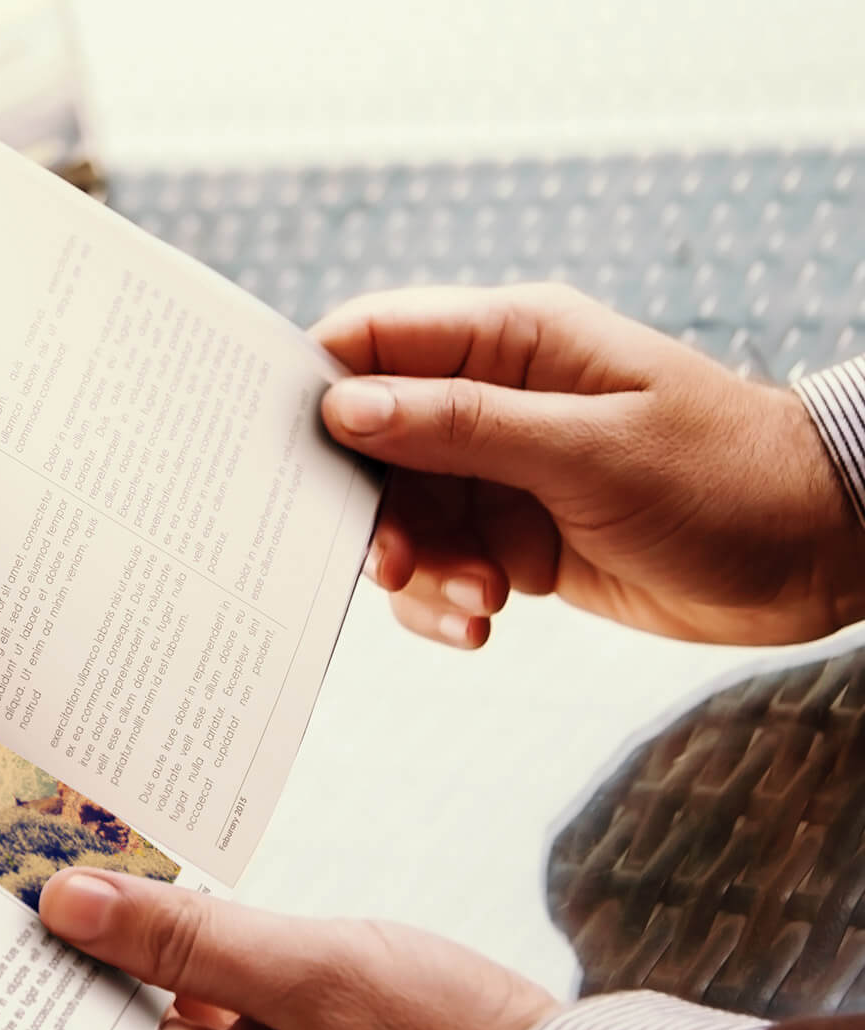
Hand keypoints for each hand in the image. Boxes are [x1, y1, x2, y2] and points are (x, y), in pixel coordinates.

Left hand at [39, 868, 560, 1029]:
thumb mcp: (311, 969)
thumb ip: (181, 937)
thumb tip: (68, 906)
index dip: (63, 958)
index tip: (31, 885)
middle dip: (128, 952)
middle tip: (103, 855)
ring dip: (190, 967)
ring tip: (176, 884)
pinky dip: (241, 997)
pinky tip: (246, 939)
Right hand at [313, 284, 864, 646]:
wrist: (816, 555)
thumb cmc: (721, 479)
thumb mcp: (587, 450)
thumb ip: (459, 426)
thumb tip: (343, 405)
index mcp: (508, 342)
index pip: (372, 340)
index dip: (314, 388)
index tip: (282, 454)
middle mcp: (491, 400)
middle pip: (370, 444)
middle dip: (371, 509)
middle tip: (394, 562)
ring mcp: (500, 470)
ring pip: (400, 516)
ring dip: (419, 569)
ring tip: (481, 599)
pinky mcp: (512, 536)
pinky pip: (440, 566)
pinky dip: (445, 602)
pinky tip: (483, 626)